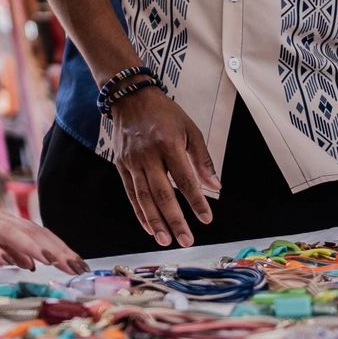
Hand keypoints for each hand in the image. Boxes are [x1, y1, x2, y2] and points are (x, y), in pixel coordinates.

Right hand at [0, 176, 86, 272]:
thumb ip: (3, 245)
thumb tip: (27, 262)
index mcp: (0, 218)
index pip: (37, 233)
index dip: (60, 247)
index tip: (79, 263)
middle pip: (32, 232)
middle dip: (58, 250)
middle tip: (80, 268)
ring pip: (11, 233)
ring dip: (35, 248)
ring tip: (55, 261)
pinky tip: (9, 260)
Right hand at [107, 87, 219, 247]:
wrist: (130, 97)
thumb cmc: (164, 113)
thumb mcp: (190, 129)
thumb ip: (202, 159)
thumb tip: (215, 186)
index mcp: (169, 144)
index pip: (185, 179)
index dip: (196, 201)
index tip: (206, 219)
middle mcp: (148, 155)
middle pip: (162, 194)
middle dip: (175, 220)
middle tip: (186, 240)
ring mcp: (132, 161)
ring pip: (144, 197)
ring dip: (156, 221)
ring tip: (166, 240)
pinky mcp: (121, 165)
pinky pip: (131, 193)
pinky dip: (140, 212)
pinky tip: (149, 227)